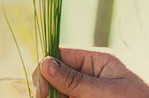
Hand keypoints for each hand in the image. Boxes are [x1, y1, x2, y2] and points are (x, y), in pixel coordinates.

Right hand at [29, 47, 148, 97]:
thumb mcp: (106, 92)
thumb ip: (75, 80)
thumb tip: (45, 63)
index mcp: (99, 60)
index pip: (61, 55)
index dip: (46, 70)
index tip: (42, 93)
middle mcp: (93, 73)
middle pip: (58, 75)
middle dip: (50, 90)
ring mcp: (93, 89)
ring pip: (63, 92)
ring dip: (58, 96)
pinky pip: (73, 97)